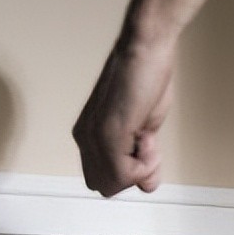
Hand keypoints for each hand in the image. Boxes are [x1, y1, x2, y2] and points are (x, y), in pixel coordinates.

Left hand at [73, 36, 175, 196]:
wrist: (145, 48)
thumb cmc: (145, 79)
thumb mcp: (145, 129)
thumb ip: (141, 158)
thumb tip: (147, 186)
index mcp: (90, 136)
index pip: (104, 179)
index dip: (129, 172)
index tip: (143, 145)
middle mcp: (85, 138)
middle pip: (106, 186)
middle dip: (133, 174)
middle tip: (145, 143)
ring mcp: (95, 137)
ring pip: (115, 183)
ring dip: (142, 167)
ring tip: (146, 135)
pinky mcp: (108, 133)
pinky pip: (126, 172)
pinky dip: (146, 163)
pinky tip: (148, 136)